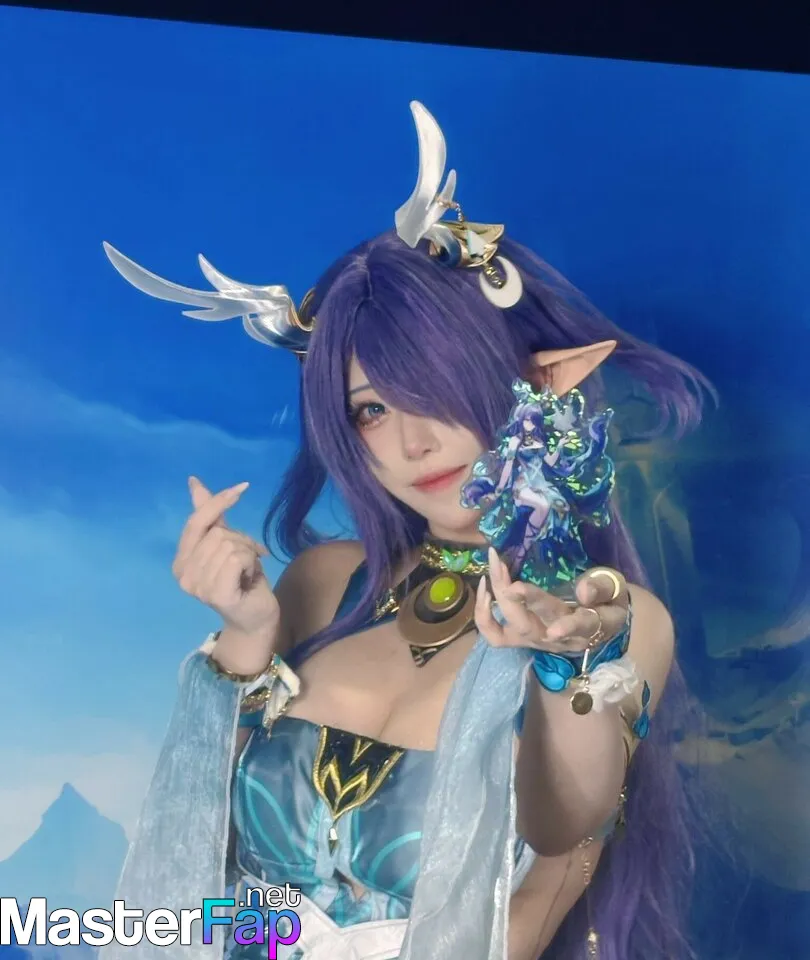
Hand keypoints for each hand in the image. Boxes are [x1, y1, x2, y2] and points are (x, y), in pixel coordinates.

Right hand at [172, 477, 279, 638]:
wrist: (256, 616)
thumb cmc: (242, 580)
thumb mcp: (226, 542)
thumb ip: (210, 515)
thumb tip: (194, 482)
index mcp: (180, 561)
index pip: (196, 522)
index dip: (218, 502)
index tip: (242, 487)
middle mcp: (182, 574)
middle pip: (217, 532)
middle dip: (241, 539)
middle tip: (249, 558)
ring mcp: (197, 586)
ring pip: (229, 544)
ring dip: (248, 553)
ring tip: (248, 571)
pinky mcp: (215, 593)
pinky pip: (237, 558)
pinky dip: (251, 563)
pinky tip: (249, 579)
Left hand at [474, 547, 629, 652]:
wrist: (601, 625)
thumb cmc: (607, 603)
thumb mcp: (615, 591)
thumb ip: (603, 588)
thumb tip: (584, 591)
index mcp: (587, 626)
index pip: (576, 624)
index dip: (560, 619)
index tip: (526, 591)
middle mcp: (557, 639)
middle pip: (529, 624)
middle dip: (510, 595)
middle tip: (499, 563)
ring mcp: (535, 641)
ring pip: (507, 631)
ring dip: (492, 603)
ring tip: (489, 572)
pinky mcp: (520, 639)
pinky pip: (495, 636)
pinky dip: (484, 617)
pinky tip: (484, 590)